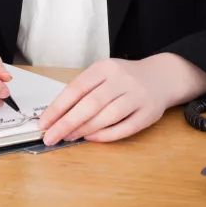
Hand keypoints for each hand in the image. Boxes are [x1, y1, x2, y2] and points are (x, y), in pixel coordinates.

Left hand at [38, 53, 205, 144]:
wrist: (161, 77)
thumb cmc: (124, 78)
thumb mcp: (103, 74)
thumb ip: (84, 90)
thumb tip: (57, 114)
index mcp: (105, 68)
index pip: (76, 88)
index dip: (58, 107)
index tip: (44, 122)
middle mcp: (121, 80)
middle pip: (90, 104)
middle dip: (66, 123)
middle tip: (51, 136)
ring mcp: (137, 96)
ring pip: (106, 117)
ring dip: (84, 130)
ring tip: (68, 137)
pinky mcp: (148, 114)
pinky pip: (124, 128)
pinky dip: (105, 136)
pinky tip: (91, 138)